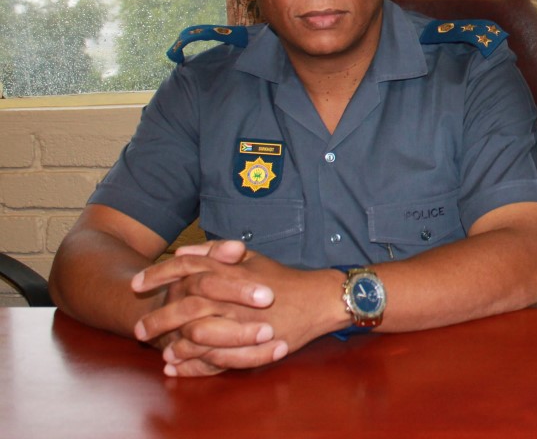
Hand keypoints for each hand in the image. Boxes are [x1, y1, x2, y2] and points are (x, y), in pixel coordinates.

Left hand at [132, 241, 338, 376]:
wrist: (317, 299)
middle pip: (184, 305)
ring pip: (196, 334)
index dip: (157, 275)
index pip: (185, 268)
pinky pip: (214, 357)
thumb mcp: (251, 257)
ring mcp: (240, 320)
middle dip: (157, 318)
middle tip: (139, 330)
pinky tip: (179, 368)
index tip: (136, 284)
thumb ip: (217, 252)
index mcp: (230, 270)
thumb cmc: (282, 279)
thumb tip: (184, 251)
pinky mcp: (250, 343)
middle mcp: (231, 294)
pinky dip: (193, 365)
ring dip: (174, 345)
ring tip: (161, 353)